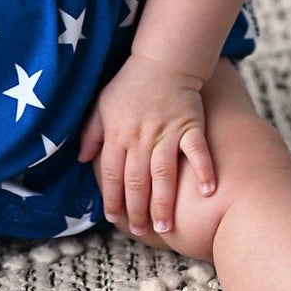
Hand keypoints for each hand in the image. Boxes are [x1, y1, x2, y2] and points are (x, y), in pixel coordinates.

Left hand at [78, 53, 216, 236]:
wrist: (163, 60)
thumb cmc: (130, 84)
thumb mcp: (102, 104)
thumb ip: (91, 133)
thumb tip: (82, 159)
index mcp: (118, 134)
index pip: (111, 173)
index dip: (112, 198)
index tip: (114, 218)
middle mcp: (141, 137)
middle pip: (136, 180)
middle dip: (136, 209)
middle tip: (139, 230)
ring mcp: (167, 133)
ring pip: (163, 173)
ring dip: (163, 201)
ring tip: (165, 226)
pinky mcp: (190, 126)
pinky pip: (197, 151)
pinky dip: (203, 171)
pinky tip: (207, 191)